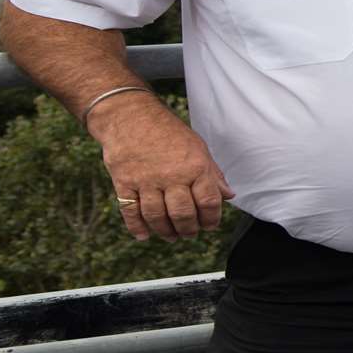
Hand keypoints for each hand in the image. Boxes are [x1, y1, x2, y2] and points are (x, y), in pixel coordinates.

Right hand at [88, 92, 233, 240]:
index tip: (210, 225)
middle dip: (189, 229)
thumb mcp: (198, 147)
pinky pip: (130, 211)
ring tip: (172, 236)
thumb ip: (213, 174)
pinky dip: (137, 227)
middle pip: (183, 214)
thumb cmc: (168, 132)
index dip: (211, 218)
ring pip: (157, 217)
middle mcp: (172, 175)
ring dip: (165, 231)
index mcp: (195, 166)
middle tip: (190, 233)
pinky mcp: (124, 182)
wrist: (131, 116)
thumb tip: (228, 196)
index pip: (208, 201)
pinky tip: (144, 235)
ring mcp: (146, 180)